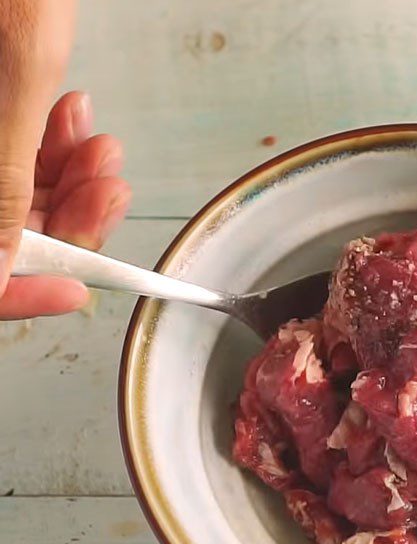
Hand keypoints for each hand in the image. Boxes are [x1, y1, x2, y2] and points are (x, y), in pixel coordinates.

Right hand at [0, 0, 128, 319]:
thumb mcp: (10, 81)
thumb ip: (2, 185)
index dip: (17, 290)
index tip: (76, 289)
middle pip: (0, 230)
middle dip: (65, 219)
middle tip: (108, 192)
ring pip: (11, 191)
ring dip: (66, 179)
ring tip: (99, 147)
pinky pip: (9, 149)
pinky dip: (47, 142)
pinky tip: (74, 118)